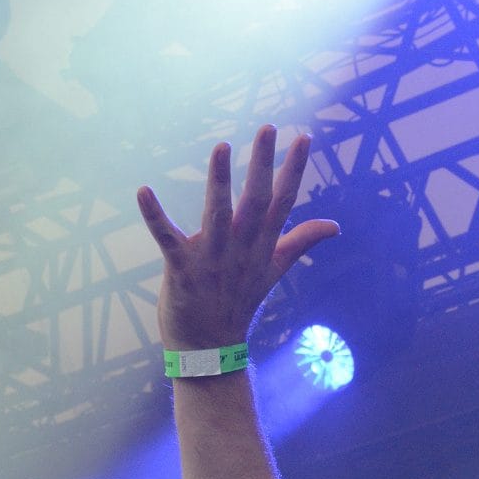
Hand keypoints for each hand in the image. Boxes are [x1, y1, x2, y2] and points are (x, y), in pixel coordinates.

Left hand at [137, 125, 338, 352]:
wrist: (209, 350)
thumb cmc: (238, 303)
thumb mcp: (274, 270)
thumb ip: (301, 242)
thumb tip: (335, 226)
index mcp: (261, 245)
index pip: (283, 202)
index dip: (294, 170)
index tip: (304, 137)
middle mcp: (240, 248)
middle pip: (255, 201)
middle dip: (261, 165)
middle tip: (267, 128)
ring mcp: (211, 259)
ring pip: (217, 214)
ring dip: (219, 181)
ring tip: (222, 147)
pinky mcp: (181, 271)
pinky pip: (166, 239)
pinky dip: (154, 216)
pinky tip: (143, 191)